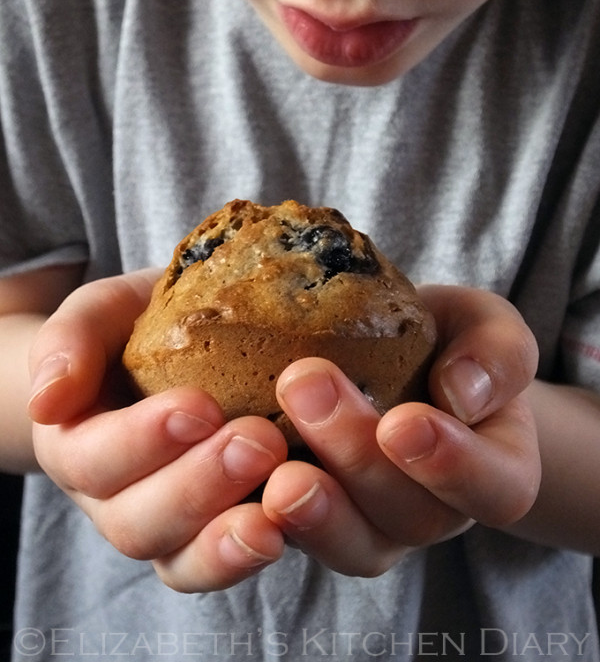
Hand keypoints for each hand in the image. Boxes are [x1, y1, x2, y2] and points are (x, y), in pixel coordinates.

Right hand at [29, 270, 287, 591]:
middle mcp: (116, 498)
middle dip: (197, 487)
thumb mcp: (103, 313)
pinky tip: (287, 527)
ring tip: (281, 498)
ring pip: (180, 559)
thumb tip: (49, 400)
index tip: (199, 407)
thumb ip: (70, 341)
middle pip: (137, 524)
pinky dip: (250, 555)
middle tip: (257, 441)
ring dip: (227, 538)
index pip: (94, 460)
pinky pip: (223, 564)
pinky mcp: (219, 529)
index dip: (142, 442)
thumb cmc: (136, 325)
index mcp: (78, 443)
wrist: (180, 342)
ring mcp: (168, 524)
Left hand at [261, 285, 540, 575]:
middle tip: (305, 383)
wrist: (382, 355)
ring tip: (263, 453)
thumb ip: (496, 353)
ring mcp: (361, 528)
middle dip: (353, 457)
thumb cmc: (439, 341)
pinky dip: (236, 519)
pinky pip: (275, 544)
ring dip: (305, 509)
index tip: (403, 421)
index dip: (452, 466)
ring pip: (343, 547)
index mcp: (487, 472)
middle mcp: (425, 514)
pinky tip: (207, 459)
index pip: (493, 489)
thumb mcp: (481, 326)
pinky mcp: (295, 524)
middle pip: (406, 519)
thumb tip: (462, 393)